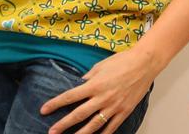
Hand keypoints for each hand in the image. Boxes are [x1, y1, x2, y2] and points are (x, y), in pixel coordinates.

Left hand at [39, 47, 160, 133]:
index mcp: (94, 84)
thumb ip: (88, 77)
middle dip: (63, 124)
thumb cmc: (122, 61)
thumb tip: (79, 84)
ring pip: (93, 125)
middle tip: (51, 131)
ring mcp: (114, 107)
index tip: (44, 109)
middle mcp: (102, 98)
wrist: (143, 64)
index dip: (56, 103)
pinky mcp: (124, 112)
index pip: (70, 96)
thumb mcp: (100, 65)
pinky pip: (111, 127)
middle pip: (79, 114)